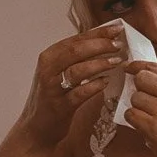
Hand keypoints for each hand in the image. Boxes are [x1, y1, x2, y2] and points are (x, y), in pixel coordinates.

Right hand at [13, 25, 124, 149]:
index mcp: (49, 56)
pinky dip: (94, 86)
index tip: (117, 29)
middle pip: (76, 50)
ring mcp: (52, 88)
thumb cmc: (54, 97)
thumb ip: (77, 58)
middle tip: (119, 45)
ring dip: (100, 64)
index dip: (98, 33)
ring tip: (117, 62)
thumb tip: (105, 41)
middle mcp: (48, 69)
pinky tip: (106, 82)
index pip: (76, 39)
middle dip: (100, 45)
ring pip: (77, 70)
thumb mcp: (60, 72)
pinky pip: (79, 93)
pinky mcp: (59, 106)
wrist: (37, 128)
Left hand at [122, 61, 156, 156]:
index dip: (137, 66)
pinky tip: (146, 130)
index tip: (128, 68)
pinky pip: (131, 115)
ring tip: (150, 122)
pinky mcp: (155, 128)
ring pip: (135, 98)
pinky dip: (134, 123)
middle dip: (138, 90)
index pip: (155, 66)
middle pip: (141, 78)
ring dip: (137, 110)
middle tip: (145, 104)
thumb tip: (140, 80)